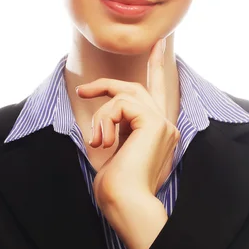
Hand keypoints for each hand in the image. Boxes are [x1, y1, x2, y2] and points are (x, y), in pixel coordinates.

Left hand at [75, 38, 179, 209]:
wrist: (126, 204)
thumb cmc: (117, 188)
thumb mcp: (115, 153)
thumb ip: (118, 130)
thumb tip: (105, 122)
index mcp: (159, 134)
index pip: (159, 93)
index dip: (157, 66)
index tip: (158, 44)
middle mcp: (166, 126)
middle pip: (137, 88)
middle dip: (108, 85)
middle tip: (82, 91)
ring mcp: (163, 123)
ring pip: (126, 94)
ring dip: (102, 115)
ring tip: (96, 141)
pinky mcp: (154, 122)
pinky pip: (121, 103)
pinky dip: (105, 119)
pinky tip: (103, 141)